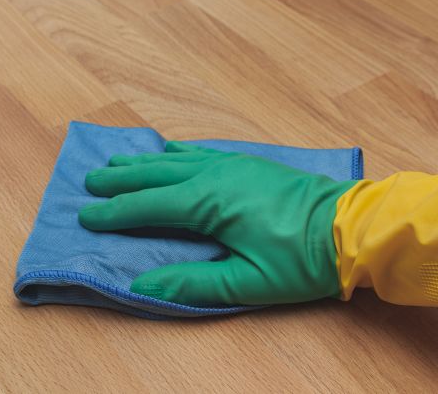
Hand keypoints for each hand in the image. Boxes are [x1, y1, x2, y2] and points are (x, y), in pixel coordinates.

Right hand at [79, 141, 356, 305]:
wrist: (351, 227)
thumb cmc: (300, 260)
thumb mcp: (247, 282)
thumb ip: (192, 283)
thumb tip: (142, 285)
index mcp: (208, 202)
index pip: (148, 207)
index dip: (115, 213)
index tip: (86, 216)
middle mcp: (213, 175)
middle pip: (154, 175)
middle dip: (120, 180)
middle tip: (90, 181)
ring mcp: (231, 164)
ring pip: (174, 158)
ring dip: (142, 162)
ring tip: (117, 161)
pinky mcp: (247, 162)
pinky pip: (199, 152)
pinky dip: (174, 153)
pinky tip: (168, 151)